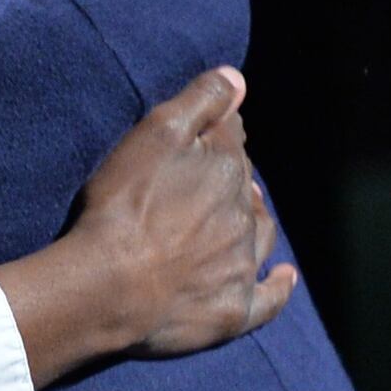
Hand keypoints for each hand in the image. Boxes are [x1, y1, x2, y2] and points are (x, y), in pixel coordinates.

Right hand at [11, 66, 295, 378]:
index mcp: (227, 170)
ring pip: (260, 236)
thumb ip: (199, 102)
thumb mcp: (154, 136)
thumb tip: (238, 79)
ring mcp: (242, 267)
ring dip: (253, 223)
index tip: (201, 135)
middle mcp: (245, 217)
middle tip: (206, 180)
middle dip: (231, 180)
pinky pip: (269, 299)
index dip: (216, 134)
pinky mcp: (234, 312)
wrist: (108, 288)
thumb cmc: (122, 207)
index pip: (232, 140)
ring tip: (239, 218)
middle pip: (245, 189)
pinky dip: (278, 286)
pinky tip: (282, 276)